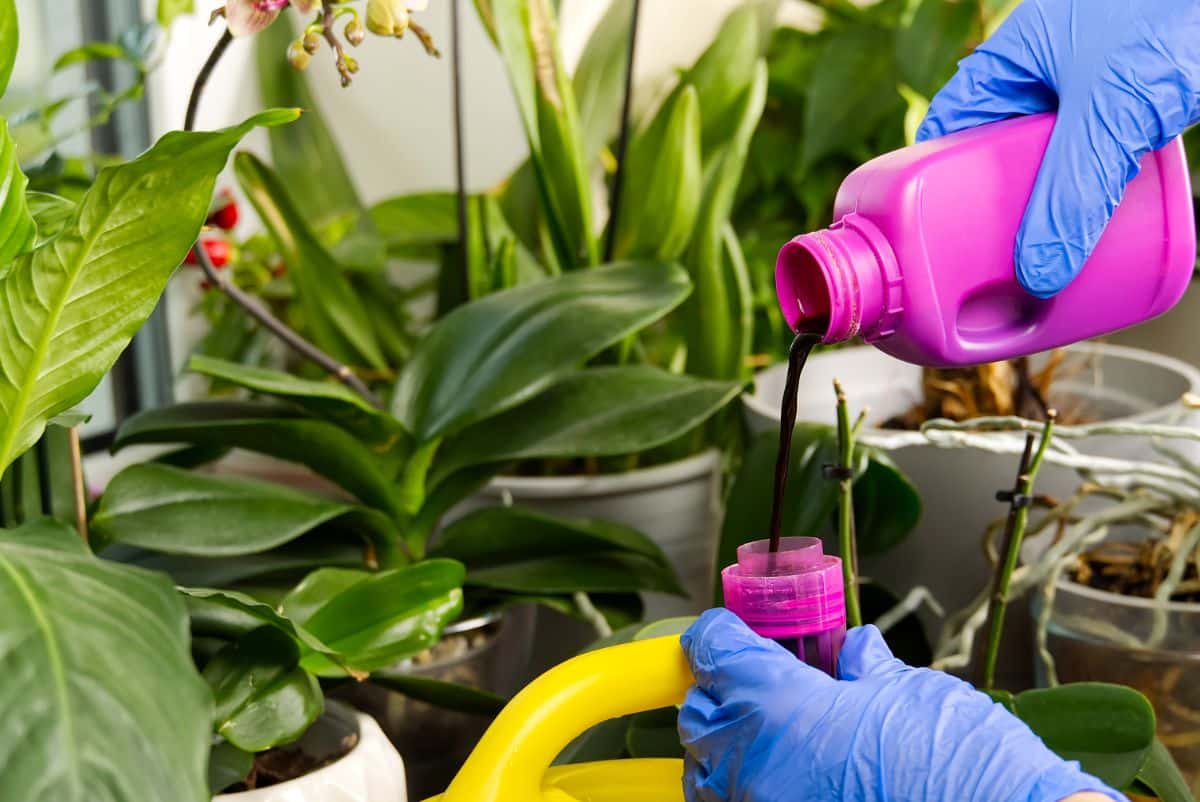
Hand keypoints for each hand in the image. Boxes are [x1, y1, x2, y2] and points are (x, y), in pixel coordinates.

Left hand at [678, 609, 1121, 801]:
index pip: (716, 651)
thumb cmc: (961, 766)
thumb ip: (865, 670)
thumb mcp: (912, 694)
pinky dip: (748, 792)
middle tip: (758, 679)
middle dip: (721, 691)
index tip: (731, 629)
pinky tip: (790, 782)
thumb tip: (851, 653)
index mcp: (777, 705)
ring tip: (772, 737)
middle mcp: (752, 765)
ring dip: (728, 749)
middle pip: (701, 715)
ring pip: (708, 775)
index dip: (722, 634)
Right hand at [916, 0, 1199, 297]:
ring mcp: (1091, 94)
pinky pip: (1102, 166)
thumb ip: (1074, 192)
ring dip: (1054, 215)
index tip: (934, 243)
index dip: (935, 191)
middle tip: (996, 268)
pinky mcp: (1136, 108)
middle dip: (999, 217)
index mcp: (1008, 64)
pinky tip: (1100, 232)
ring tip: (1048, 263)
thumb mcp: (1111, 110)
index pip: (948, 136)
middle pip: (999, 164)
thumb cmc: (1173, 8)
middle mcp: (1043, 80)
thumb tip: (1039, 272)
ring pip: (1054, 171)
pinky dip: (1099, 201)